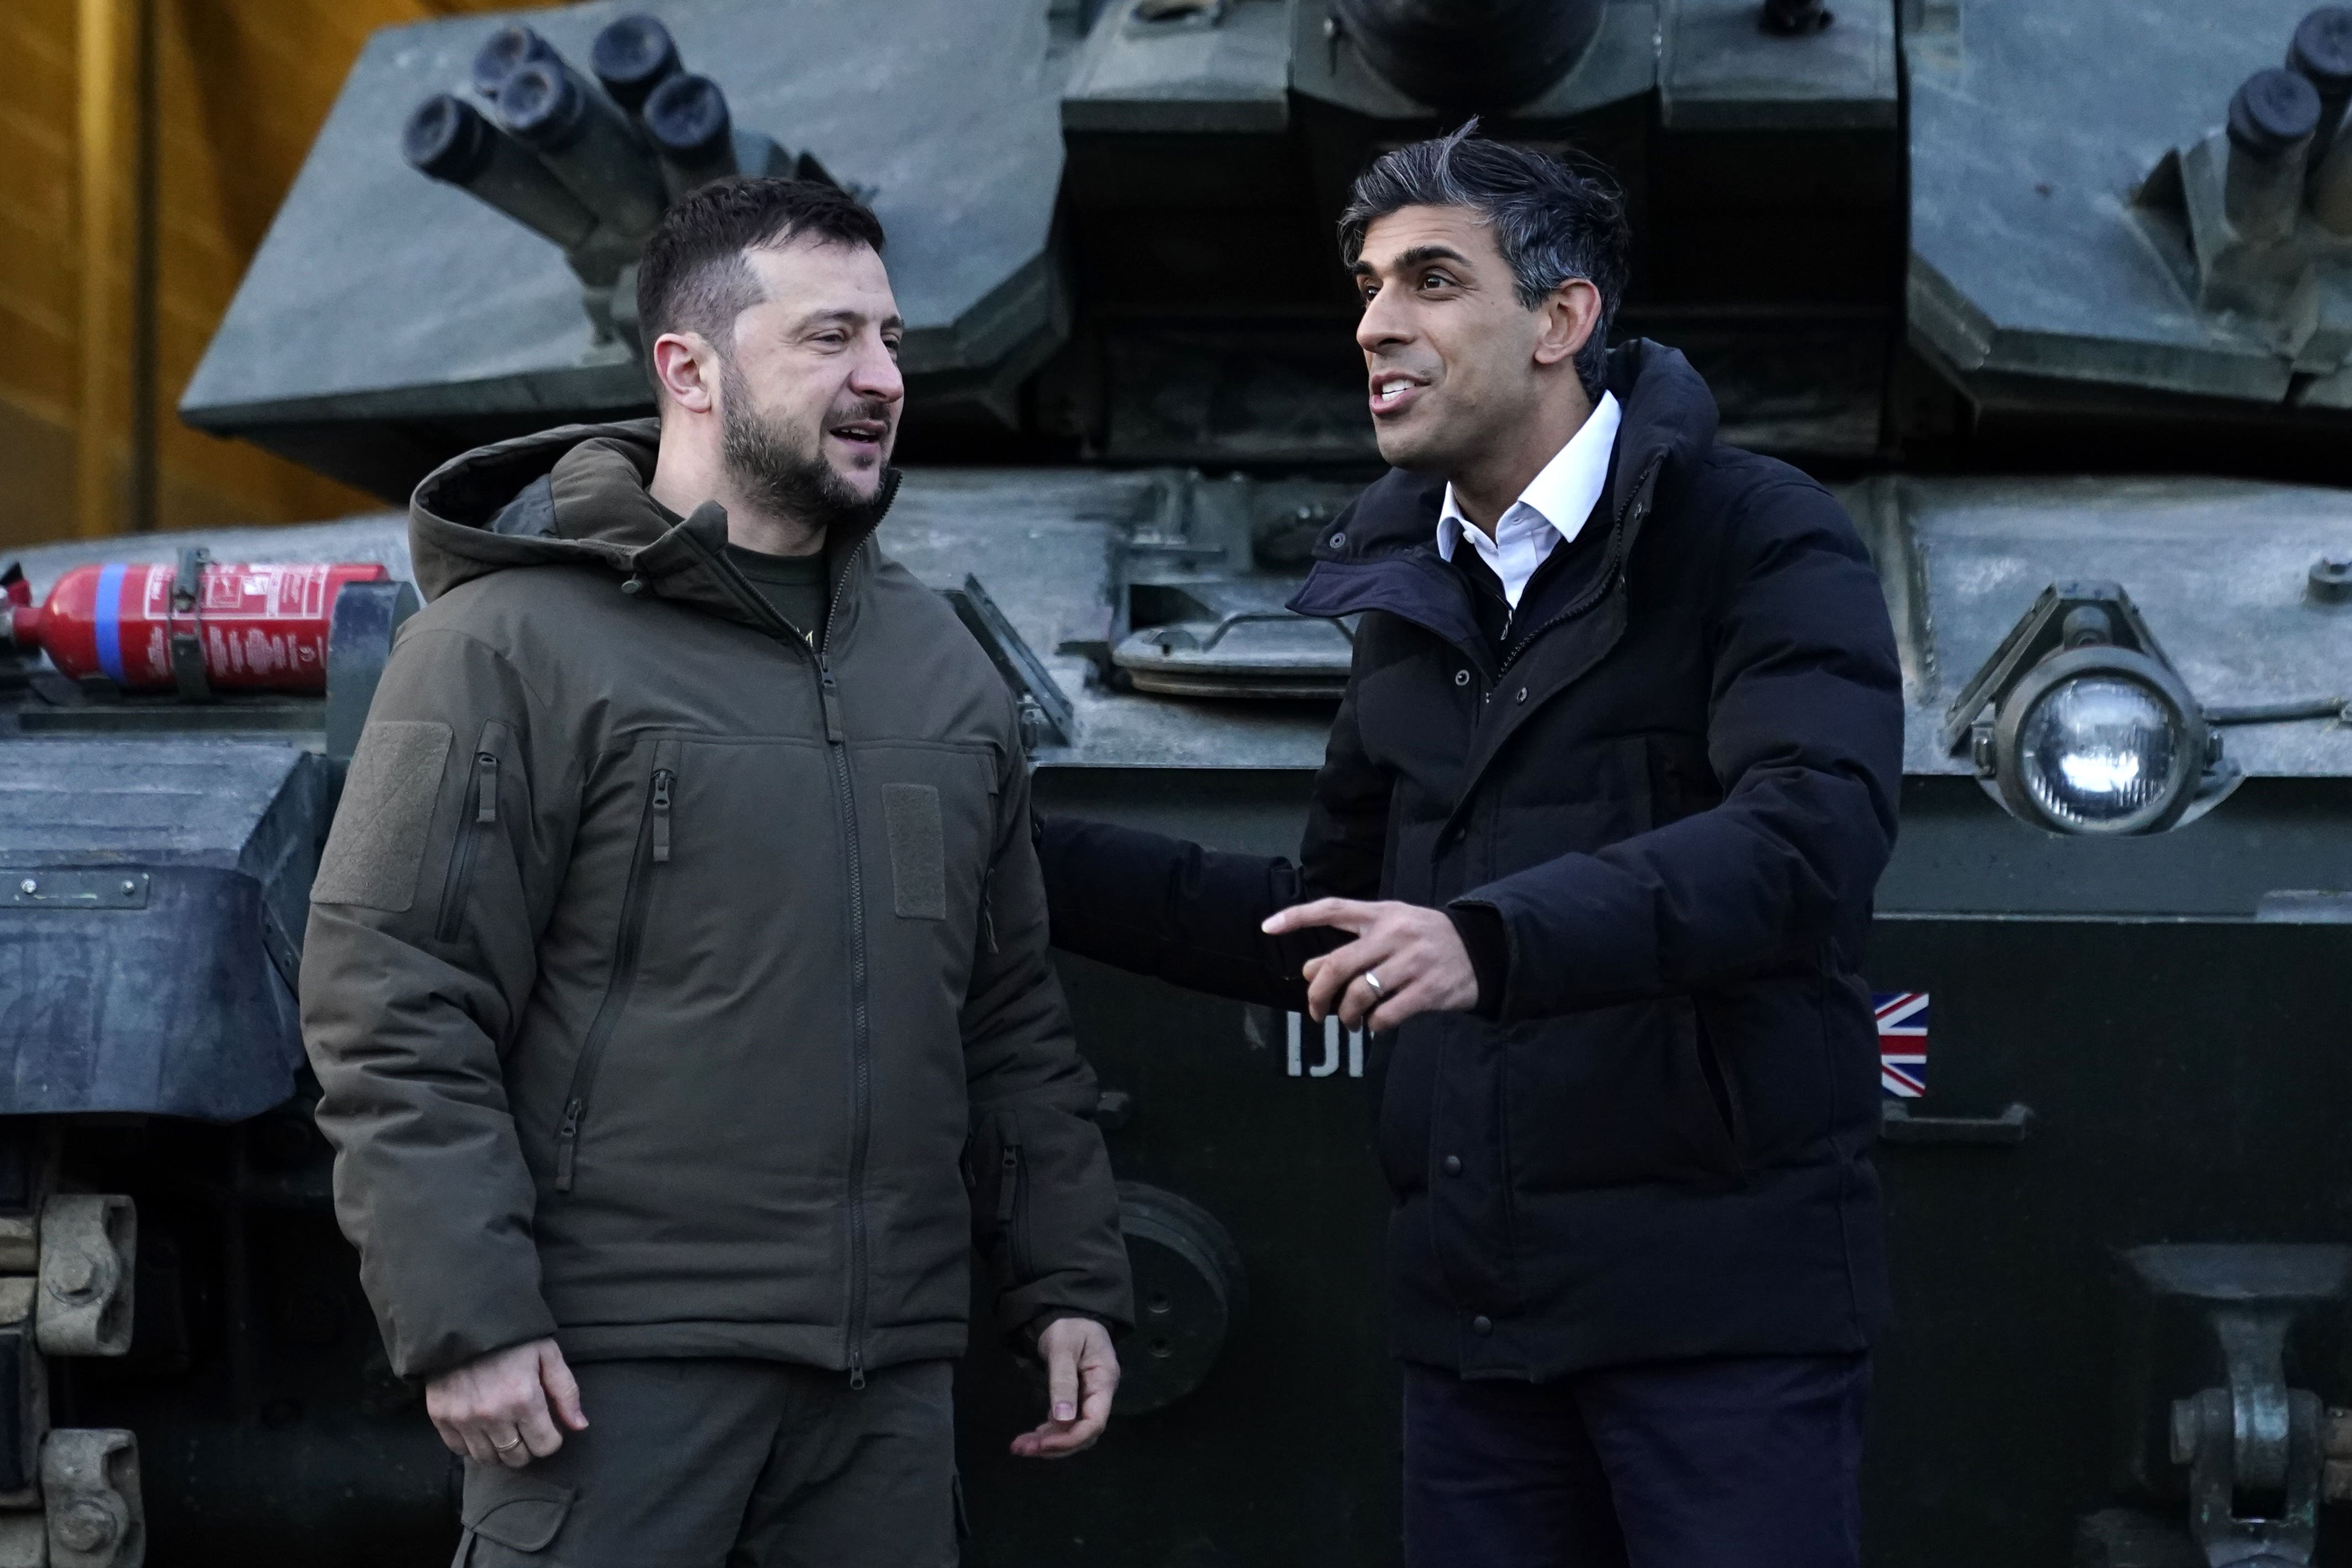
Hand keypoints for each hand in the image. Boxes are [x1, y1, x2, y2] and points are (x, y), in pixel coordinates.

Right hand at [425, 1337, 587, 1468]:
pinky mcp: (441, 1417)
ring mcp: (464, 1419)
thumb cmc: (512, 1337)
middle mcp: (493, 1415)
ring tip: (504, 1431)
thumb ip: (566, 1392)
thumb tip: (579, 1426)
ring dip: (500, 1451)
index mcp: (524, 1400)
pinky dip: (472, 1445)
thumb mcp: (548, 1355)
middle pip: (516, 1458)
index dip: (551, 1439)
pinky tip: (481, 1429)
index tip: (548, 1427)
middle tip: (526, 1429)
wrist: (464, 1319)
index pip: (545, 1446)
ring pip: (487, 1459)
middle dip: (527, 1448)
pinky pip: (459, 1450)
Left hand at [1011, 1317, 1117, 1458]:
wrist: (1068, 1316)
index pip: (1095, 1421)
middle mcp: (1099, 1395)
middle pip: (1084, 1433)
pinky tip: (1033, 1436)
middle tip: (1022, 1448)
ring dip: (1048, 1443)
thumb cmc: (1069, 1326)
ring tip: (1020, 1446)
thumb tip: (1062, 1419)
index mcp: (1103, 1381)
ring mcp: (1088, 1400)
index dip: (1071, 1438)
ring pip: (1073, 1432)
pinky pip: (1066, 1425)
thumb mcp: (1063, 1346)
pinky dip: (1049, 1433)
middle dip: (1054, 1445)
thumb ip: (1063, 1380)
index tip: (1043, 1443)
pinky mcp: (1076, 1401)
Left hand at [1263, 898, 1479, 1030]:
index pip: (1332, 909)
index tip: (1267, 927)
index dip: (1297, 917)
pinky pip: (1386, 1015)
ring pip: (1359, 994)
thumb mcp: (1390, 933)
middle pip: (1338, 965)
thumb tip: (1308, 972)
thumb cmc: (1426, 941)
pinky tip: (1377, 1025)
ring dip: (1346, 1016)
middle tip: (1315, 1012)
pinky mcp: (1429, 990)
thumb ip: (1351, 948)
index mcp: (1381, 914)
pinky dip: (1374, 1026)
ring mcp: (1413, 962)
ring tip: (1350, 1023)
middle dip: (1317, 994)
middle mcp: (1394, 934)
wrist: (1483, 951)